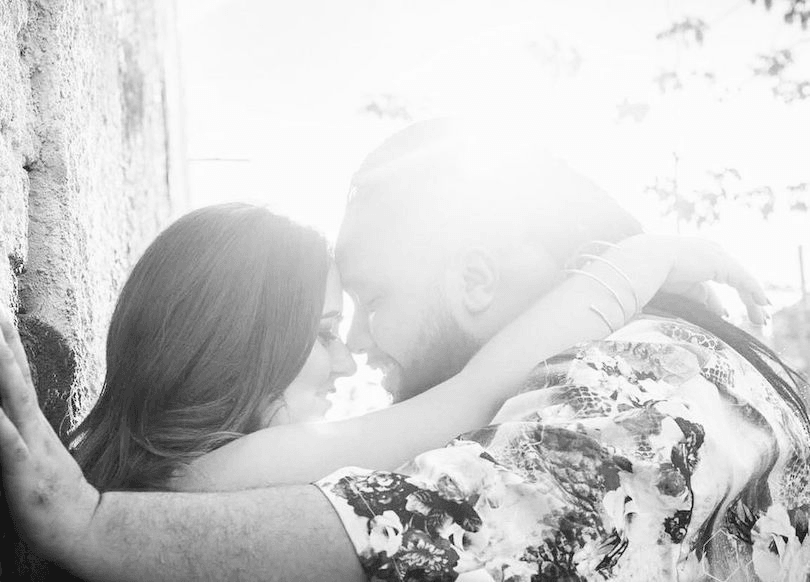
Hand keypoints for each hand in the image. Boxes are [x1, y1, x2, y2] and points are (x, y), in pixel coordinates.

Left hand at [0, 310, 99, 563]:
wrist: (86, 530)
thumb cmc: (59, 500)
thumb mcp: (41, 460)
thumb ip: (28, 437)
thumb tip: (15, 418)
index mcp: (34, 428)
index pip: (20, 378)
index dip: (10, 346)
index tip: (2, 315)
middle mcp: (33, 431)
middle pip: (16, 379)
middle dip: (4, 345)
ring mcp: (31, 450)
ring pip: (14, 403)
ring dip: (4, 370)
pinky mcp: (25, 475)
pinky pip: (9, 446)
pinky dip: (0, 427)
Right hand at [617, 235, 769, 324]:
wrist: (643, 262)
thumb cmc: (646, 276)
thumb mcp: (673, 291)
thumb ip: (691, 299)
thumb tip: (711, 314)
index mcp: (690, 257)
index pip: (710, 279)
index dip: (717, 301)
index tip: (724, 315)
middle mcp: (705, 252)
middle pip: (731, 278)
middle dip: (744, 298)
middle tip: (754, 316)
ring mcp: (714, 255)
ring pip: (740, 281)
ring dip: (752, 301)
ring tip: (760, 318)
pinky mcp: (721, 263)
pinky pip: (743, 280)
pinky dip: (754, 293)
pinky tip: (762, 304)